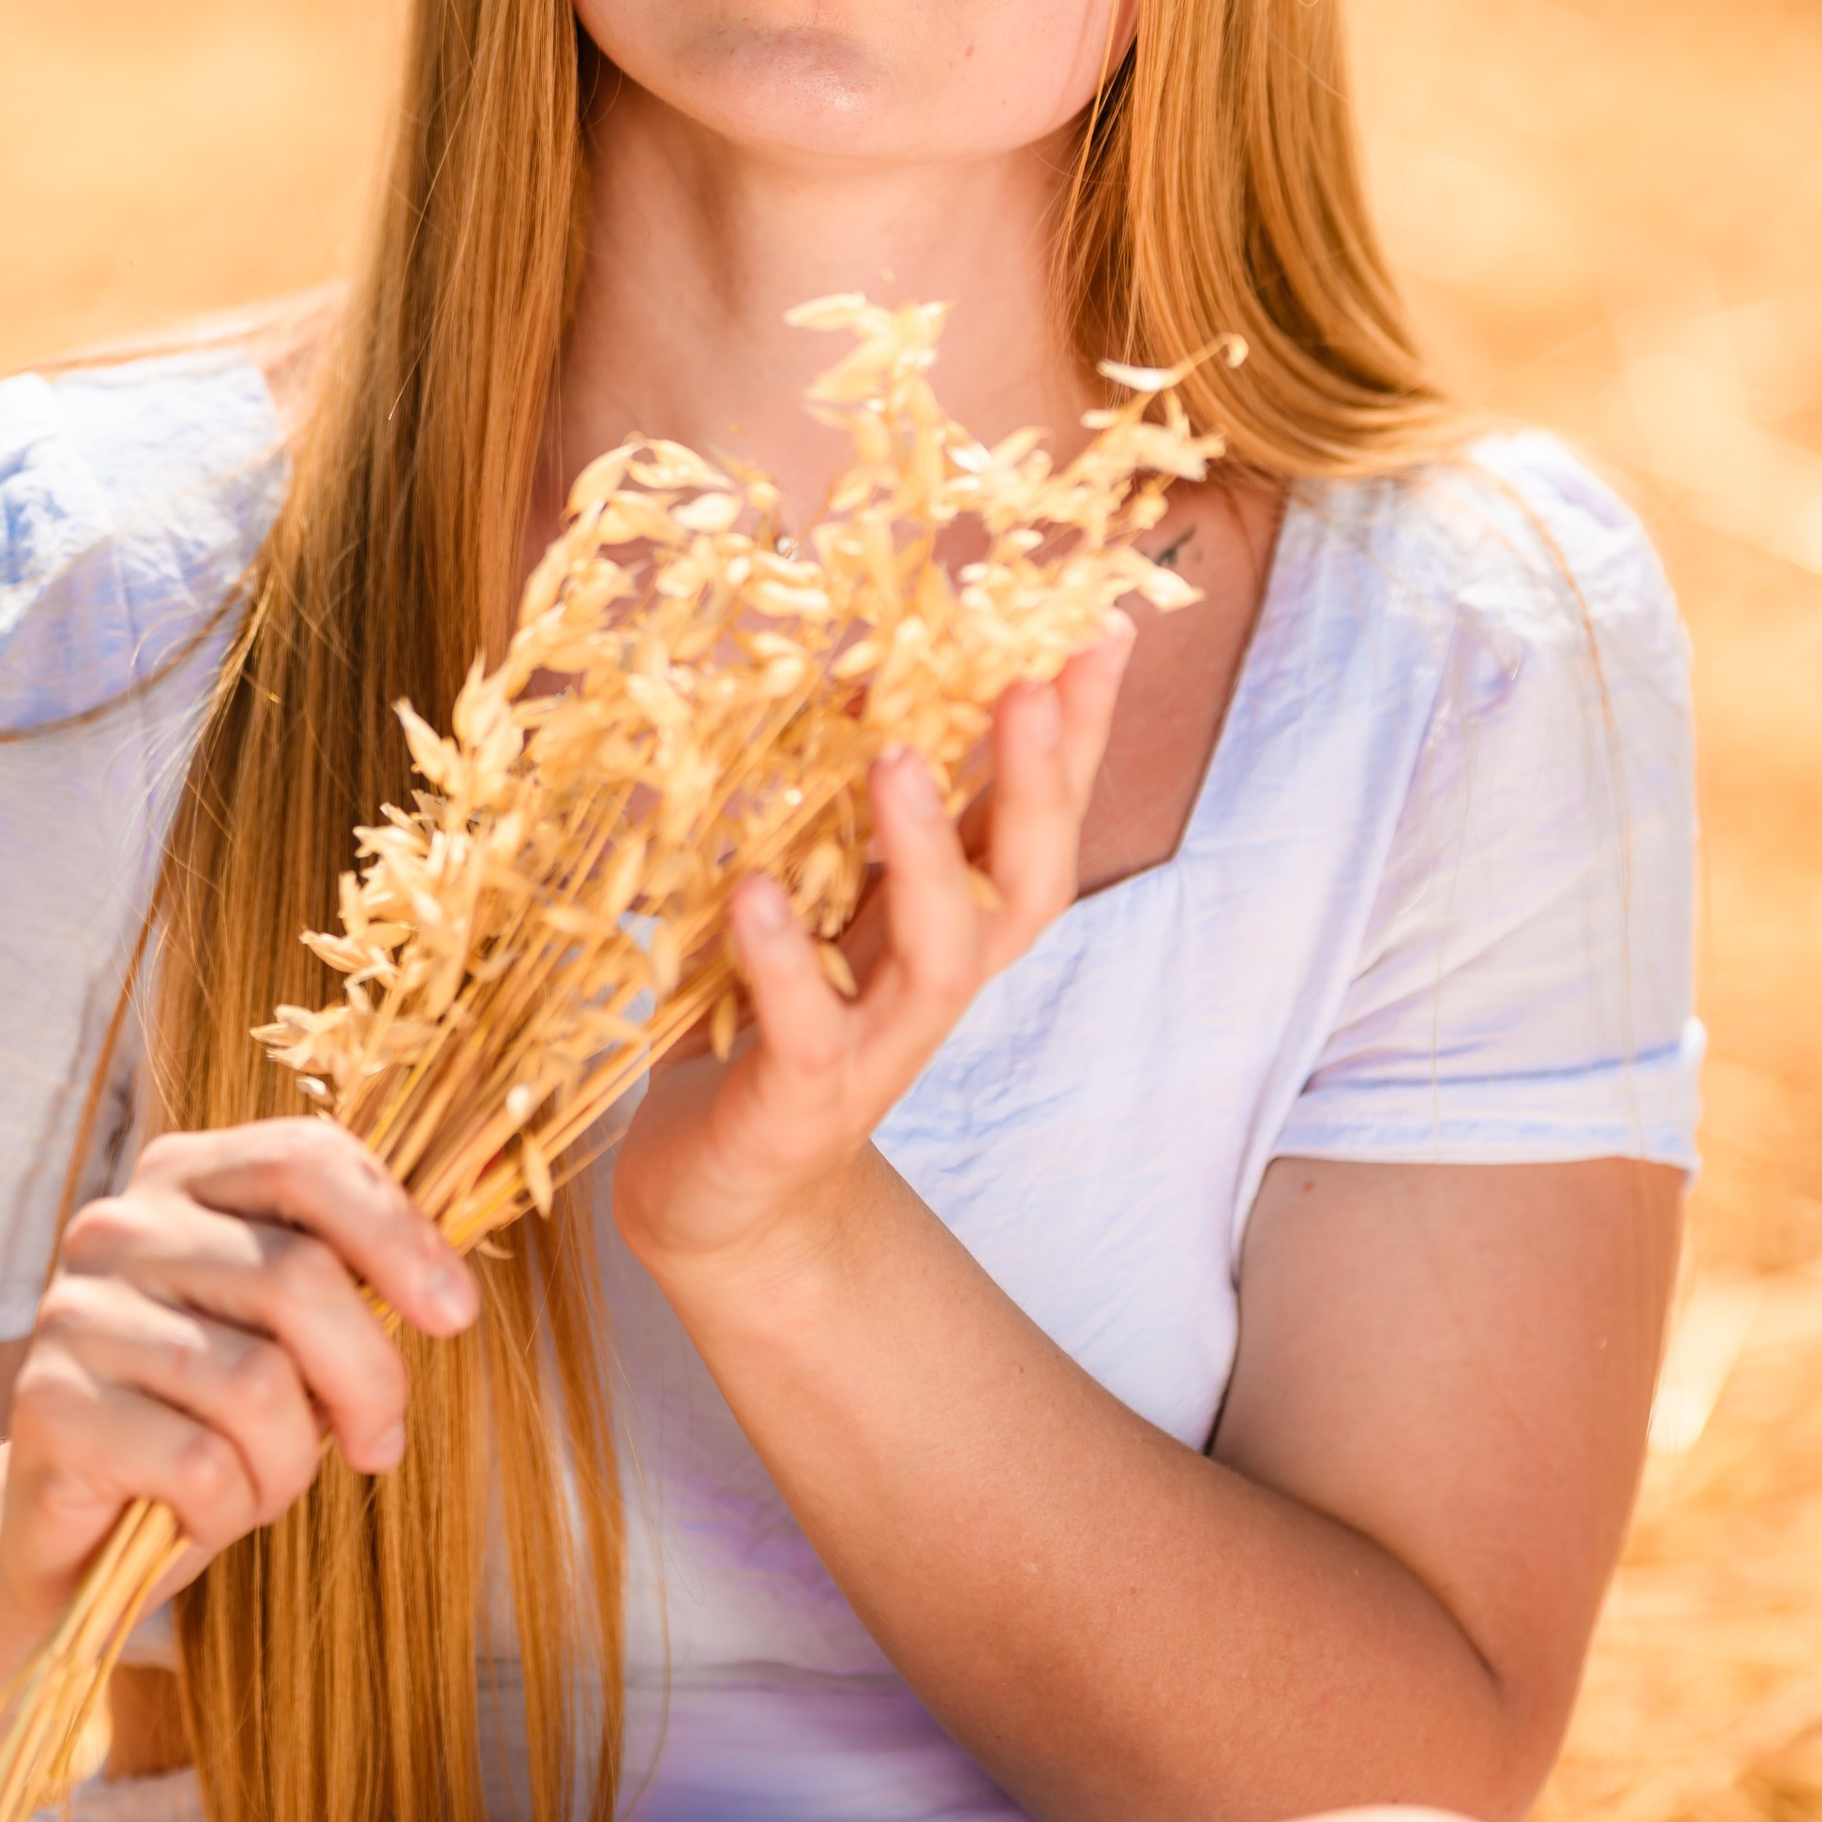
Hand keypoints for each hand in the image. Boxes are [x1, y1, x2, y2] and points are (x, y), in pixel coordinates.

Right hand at [0, 1122, 479, 1630]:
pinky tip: (203, 1513)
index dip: (397, 1232)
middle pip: (297, 1276)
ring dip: (289, 1465)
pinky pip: (199, 1464)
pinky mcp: (47, 1403)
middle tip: (378, 1444)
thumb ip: (343, 1292)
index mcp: (182, 1178)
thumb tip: (445, 1292)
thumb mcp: (286, 1344)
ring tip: (264, 1485)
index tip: (455, 1314)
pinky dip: (230, 1508)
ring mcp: (76, 1311)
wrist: (69, 1535)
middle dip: (368, 1378)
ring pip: (256, 1383)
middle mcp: (119, 1226)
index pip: (305, 1159)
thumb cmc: (202, 1425)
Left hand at [612, 621, 1133, 1293]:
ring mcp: (876, 1048)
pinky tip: (752, 893)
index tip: (1101, 626)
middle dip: (1040, 782)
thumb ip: (852, 809)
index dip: (1078, 732)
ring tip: (896, 757)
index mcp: (950, 923)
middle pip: (1026, 883)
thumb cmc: (772, 1020)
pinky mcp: (799, 1101)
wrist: (721, 1196)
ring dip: (926, 853)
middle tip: (1033, 679)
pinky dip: (783, 961)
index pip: (1037, 817)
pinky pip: (805, 1029)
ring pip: (940, 955)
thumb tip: (863, 673)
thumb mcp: (821, 897)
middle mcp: (936, 984)